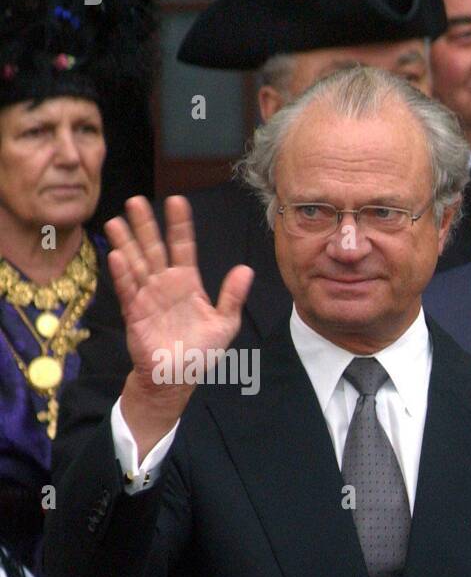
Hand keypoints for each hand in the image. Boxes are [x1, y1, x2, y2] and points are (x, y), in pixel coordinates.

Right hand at [106, 195, 252, 457]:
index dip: (180, 225)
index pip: (183, 247)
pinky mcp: (135, 313)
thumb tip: (247, 270)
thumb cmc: (201, 350)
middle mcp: (165, 284)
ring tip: (117, 221)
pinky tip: (117, 255)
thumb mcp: (225, 323)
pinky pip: (128, 290)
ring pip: (136, 264)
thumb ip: (232, 296)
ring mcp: (148, 296)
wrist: (178, 376)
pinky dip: (123, 275)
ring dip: (127, 244)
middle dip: (146, 226)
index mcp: (188, 283)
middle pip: (154, 249)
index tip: (177, 201)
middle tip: (136, 200)